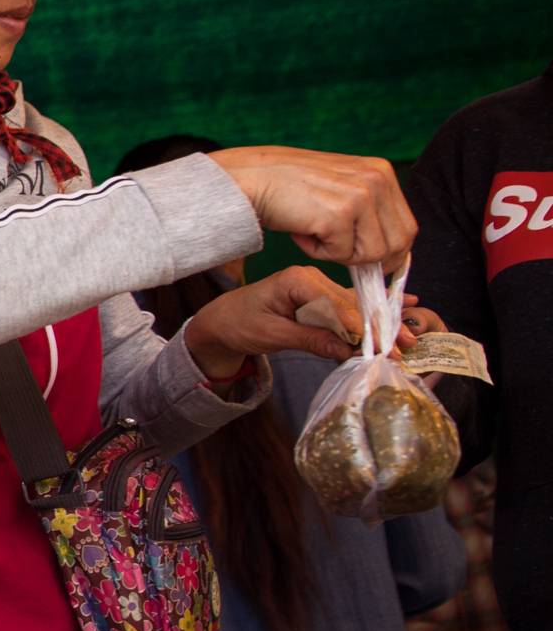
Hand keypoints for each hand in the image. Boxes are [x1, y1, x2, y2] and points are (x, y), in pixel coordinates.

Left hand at [185, 265, 406, 373]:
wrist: (221, 321)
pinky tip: (405, 305)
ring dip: (380, 326)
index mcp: (298, 280)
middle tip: (407, 346)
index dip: (361, 327)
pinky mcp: (320, 298)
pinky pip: (349, 308)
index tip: (382, 346)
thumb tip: (347, 351)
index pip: (337, 305)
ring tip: (408, 341)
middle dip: (379, 328)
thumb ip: (310, 340)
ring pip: (355, 308)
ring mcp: (318, 287)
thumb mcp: (272, 335)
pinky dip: (371, 315)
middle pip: (352, 305)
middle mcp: (312, 279)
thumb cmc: (239, 324)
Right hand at [207, 146, 415, 265]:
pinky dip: (319, 252)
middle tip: (336, 251)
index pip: (406, 226)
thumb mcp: (338, 186)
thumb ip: (366, 208)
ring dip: (341, 254)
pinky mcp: (341, 214)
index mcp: (381, 172)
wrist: (247, 179)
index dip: (389, 251)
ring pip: (373, 253)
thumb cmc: (285, 186)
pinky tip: (301, 231)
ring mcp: (361, 195)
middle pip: (398, 243)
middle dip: (369, 259)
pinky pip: (342, 255)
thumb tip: (388, 249)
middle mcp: (377, 179)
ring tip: (314, 234)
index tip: (368, 262)